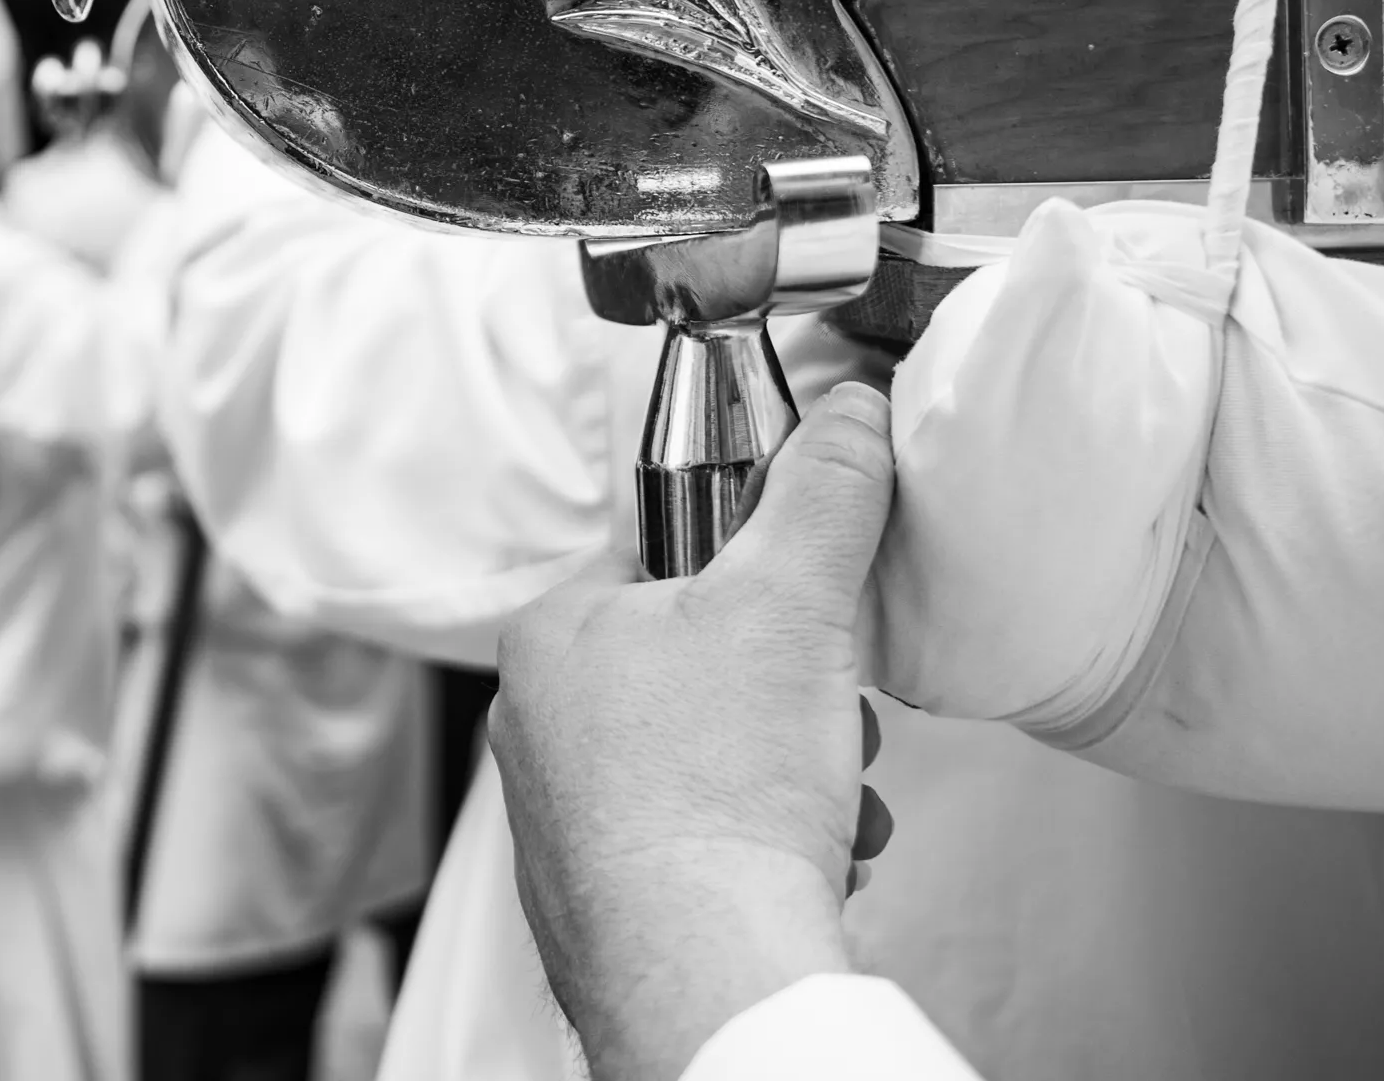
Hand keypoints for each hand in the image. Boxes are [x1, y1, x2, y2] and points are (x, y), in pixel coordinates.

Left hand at [489, 384, 897, 1080]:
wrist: (700, 968)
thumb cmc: (716, 792)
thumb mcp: (790, 598)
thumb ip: (823, 492)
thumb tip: (849, 415)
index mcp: (550, 637)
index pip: (663, 562)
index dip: (755, 582)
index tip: (803, 614)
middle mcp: (534, 726)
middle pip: (696, 668)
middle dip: (790, 693)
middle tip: (830, 717)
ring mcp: (561, 819)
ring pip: (706, 758)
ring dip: (792, 771)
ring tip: (827, 795)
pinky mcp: (599, 895)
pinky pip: (700, 840)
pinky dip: (768, 841)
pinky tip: (811, 857)